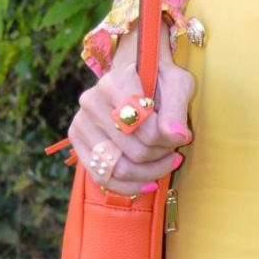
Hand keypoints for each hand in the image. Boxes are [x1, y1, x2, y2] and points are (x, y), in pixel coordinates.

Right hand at [69, 23, 196, 198]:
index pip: (145, 127)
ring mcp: (81, 122)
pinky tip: (149, 182)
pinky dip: (129, 186)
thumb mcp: (178, 83)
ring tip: (163, 162)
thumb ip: (177, 109)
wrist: (133, 71)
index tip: (181, 136)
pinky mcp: (77, 141)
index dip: (168, 140)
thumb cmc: (159, 78)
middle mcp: (91, 101)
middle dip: (161, 156)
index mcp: (114, 83)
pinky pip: (102, 177)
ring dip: (149, 172)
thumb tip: (177, 136)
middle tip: (173, 150)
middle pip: (135, 151)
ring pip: (119, 169)